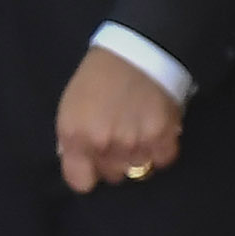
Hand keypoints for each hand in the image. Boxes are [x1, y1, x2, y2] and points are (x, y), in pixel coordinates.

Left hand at [57, 45, 185, 193]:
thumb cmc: (97, 78)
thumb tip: (78, 162)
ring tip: (136, 130)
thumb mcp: (71, 107)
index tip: (91, 166)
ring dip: (137, 155)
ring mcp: (135, 144)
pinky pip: (162, 160)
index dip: (86, 174)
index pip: (80, 182)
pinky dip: (160, 149)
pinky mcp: (164, 138)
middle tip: (117, 138)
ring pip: (138, 170)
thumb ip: (73, 139)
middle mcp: (103, 145)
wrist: (136, 53)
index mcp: (75, 136)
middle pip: (112, 176)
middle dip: (113, 162)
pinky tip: (154, 130)